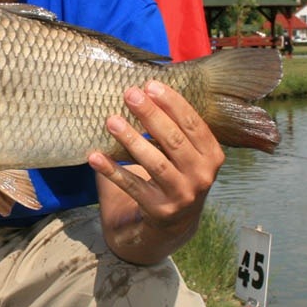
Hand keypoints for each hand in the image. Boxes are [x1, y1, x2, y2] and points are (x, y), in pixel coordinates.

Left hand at [88, 80, 224, 263]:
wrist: (176, 222)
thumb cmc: (176, 172)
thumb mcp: (187, 152)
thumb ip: (174, 127)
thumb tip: (144, 89)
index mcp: (212, 155)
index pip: (192, 123)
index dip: (172, 103)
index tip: (149, 85)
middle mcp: (202, 176)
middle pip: (173, 140)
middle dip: (150, 115)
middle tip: (129, 94)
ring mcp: (182, 195)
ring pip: (154, 163)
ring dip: (131, 140)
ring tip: (111, 120)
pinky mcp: (159, 210)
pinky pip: (132, 186)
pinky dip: (112, 171)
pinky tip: (95, 156)